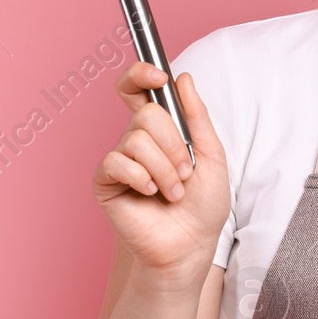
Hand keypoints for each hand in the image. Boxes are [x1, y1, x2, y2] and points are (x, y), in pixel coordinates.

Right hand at [94, 61, 229, 285]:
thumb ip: (197, 116)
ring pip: (137, 139)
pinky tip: (151, 194)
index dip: (141, 74)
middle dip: (173, 145)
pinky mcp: (106, 182)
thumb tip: (182, 78)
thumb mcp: (211, 154)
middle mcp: (136, 140)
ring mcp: (120, 160)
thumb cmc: (203, 205)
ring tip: (173, 191)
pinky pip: (118, 162)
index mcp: (161, 130)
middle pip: (146, 114)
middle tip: (184, 173)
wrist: (192, 245)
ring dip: (165, 169)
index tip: (159, 77)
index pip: (137, 88)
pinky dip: (143, 178)